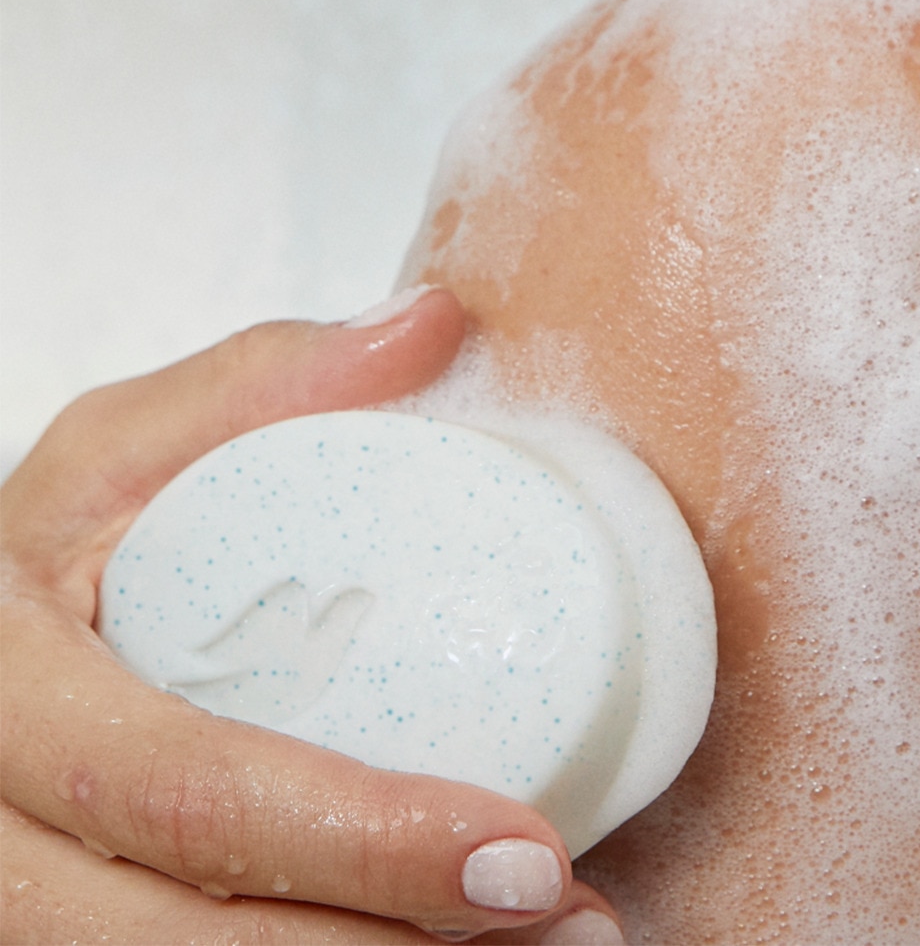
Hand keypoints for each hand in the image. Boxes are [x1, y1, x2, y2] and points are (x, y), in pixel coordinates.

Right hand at [0, 289, 624, 943]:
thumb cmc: (45, 576)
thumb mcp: (112, 463)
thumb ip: (256, 388)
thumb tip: (435, 325)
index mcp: (0, 699)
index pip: (181, 795)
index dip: (360, 842)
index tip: (529, 855)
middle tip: (571, 920)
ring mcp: (24, 922)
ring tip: (554, 944)